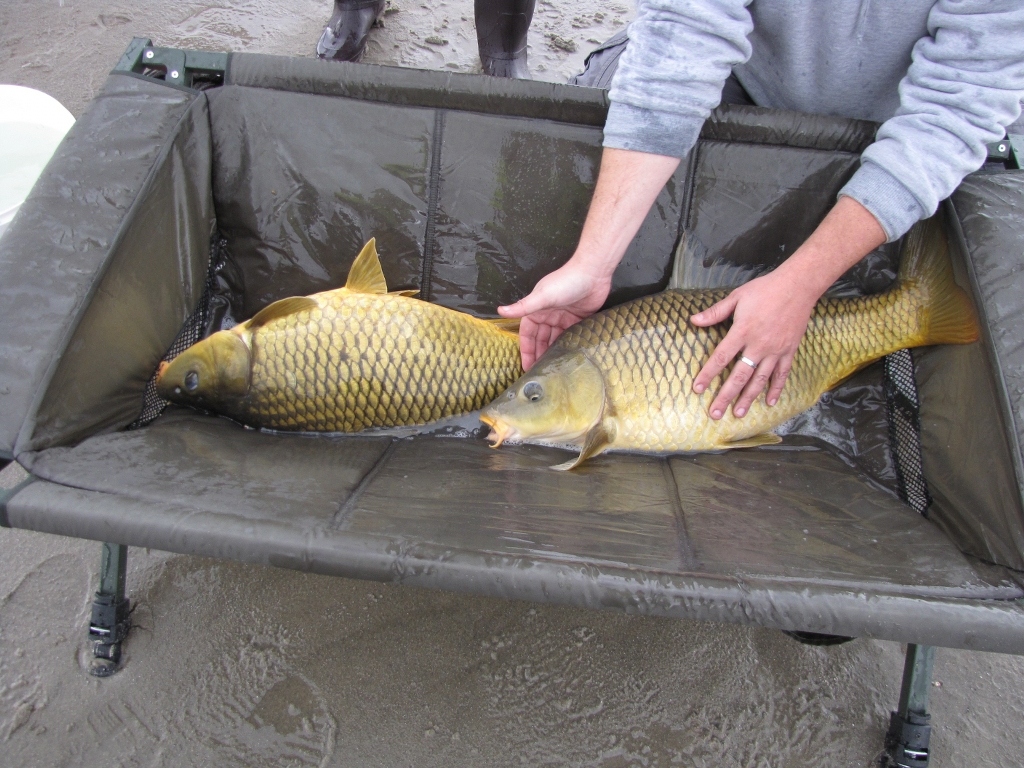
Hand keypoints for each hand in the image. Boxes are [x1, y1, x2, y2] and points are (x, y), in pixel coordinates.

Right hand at [498, 263, 611, 368]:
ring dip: (552, 352)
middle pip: (541, 339)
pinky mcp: (576, 320)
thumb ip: (523, 306)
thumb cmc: (565, 283)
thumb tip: (500, 310)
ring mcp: (562, 318)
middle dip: (539, 355)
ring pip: (554, 340)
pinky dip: (567, 346)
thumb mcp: (542, 296)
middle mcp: (548, 315)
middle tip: (540, 373)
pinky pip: (569, 336)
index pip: (527, 334)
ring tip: (553, 369)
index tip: (526, 367)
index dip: (526, 350)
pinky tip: (567, 358)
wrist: (593, 273)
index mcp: (537, 310)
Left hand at [690, 268, 818, 418]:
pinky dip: (776, 389)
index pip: (721, 358)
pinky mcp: (789, 351)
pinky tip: (769, 402)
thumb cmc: (765, 290)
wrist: (798, 286)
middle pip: (739, 376)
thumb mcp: (737, 297)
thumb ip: (715, 312)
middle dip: (726, 396)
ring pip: (759, 380)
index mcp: (742, 331)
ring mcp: (775, 350)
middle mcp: (758, 345)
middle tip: (716, 414)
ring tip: (738, 413)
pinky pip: (782, 375)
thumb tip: (693, 320)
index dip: (708, 374)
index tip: (698, 389)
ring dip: (748, 398)